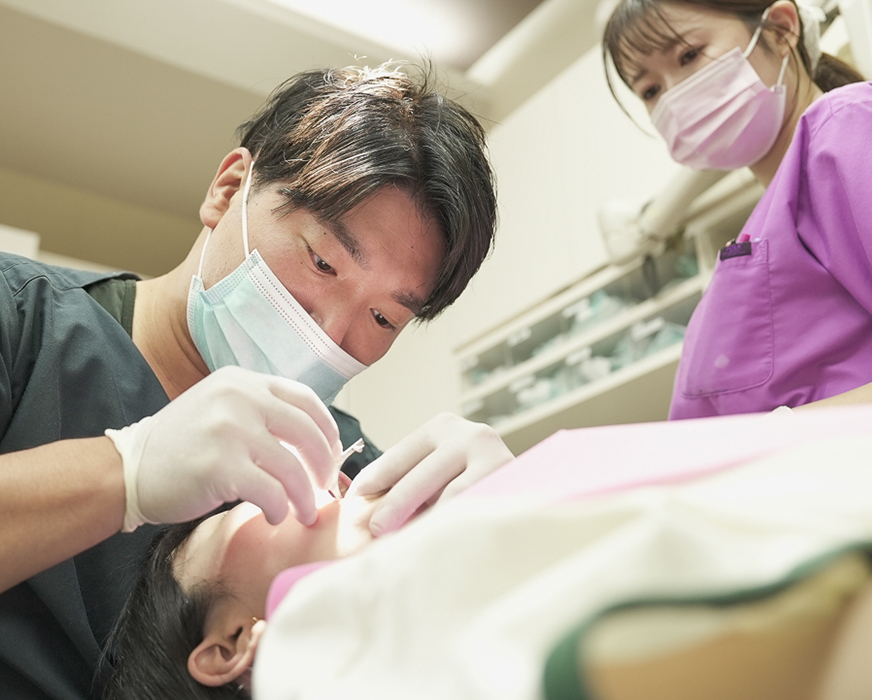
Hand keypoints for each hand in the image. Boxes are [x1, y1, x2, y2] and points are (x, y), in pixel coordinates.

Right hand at [106, 366, 341, 531]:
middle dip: (324, 465)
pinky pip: (271, 492)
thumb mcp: (222, 409)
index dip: (327, 428)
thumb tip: (316, 443)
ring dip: (306, 496)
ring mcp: (229, 430)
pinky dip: (280, 509)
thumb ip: (262, 414)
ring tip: (305, 513)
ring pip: (293, 468)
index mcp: (243, 381)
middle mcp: (239, 398)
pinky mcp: (220, 466)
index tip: (333, 452)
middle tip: (325, 487)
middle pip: (307, 432)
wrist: (128, 469)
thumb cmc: (181, 446)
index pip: (305, 399)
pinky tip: (274, 516)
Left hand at [345, 413, 513, 535]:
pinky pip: (474, 512)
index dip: (374, 481)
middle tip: (375, 531)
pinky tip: (437, 547)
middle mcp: (471, 436)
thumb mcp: (440, 469)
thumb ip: (407, 479)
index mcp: (443, 427)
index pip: (398, 456)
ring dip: (424, 525)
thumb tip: (357, 501)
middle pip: (421, 477)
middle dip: (394, 506)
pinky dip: (453, 531)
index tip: (353, 504)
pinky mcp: (513, 485)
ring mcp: (495, 459)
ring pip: (449, 499)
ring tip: (402, 547)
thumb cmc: (474, 482)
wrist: (539, 484)